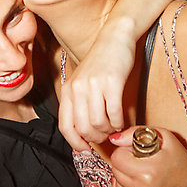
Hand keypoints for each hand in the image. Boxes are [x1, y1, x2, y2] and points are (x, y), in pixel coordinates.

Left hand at [58, 17, 136, 149]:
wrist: (115, 38)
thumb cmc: (101, 64)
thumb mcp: (83, 83)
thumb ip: (79, 105)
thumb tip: (84, 135)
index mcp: (68, 90)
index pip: (65, 126)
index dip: (75, 142)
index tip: (86, 148)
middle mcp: (77, 88)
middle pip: (83, 128)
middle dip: (96, 137)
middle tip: (105, 135)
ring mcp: (94, 85)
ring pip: (98, 123)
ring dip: (108, 131)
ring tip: (114, 126)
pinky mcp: (112, 82)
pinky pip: (114, 113)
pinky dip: (119, 122)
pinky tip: (121, 120)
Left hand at [109, 126, 186, 186]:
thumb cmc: (182, 162)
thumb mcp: (165, 139)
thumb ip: (136, 134)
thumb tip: (114, 139)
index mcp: (148, 172)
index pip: (117, 158)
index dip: (125, 152)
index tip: (136, 153)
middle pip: (116, 172)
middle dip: (125, 164)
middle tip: (141, 163)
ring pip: (117, 186)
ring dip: (125, 178)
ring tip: (142, 175)